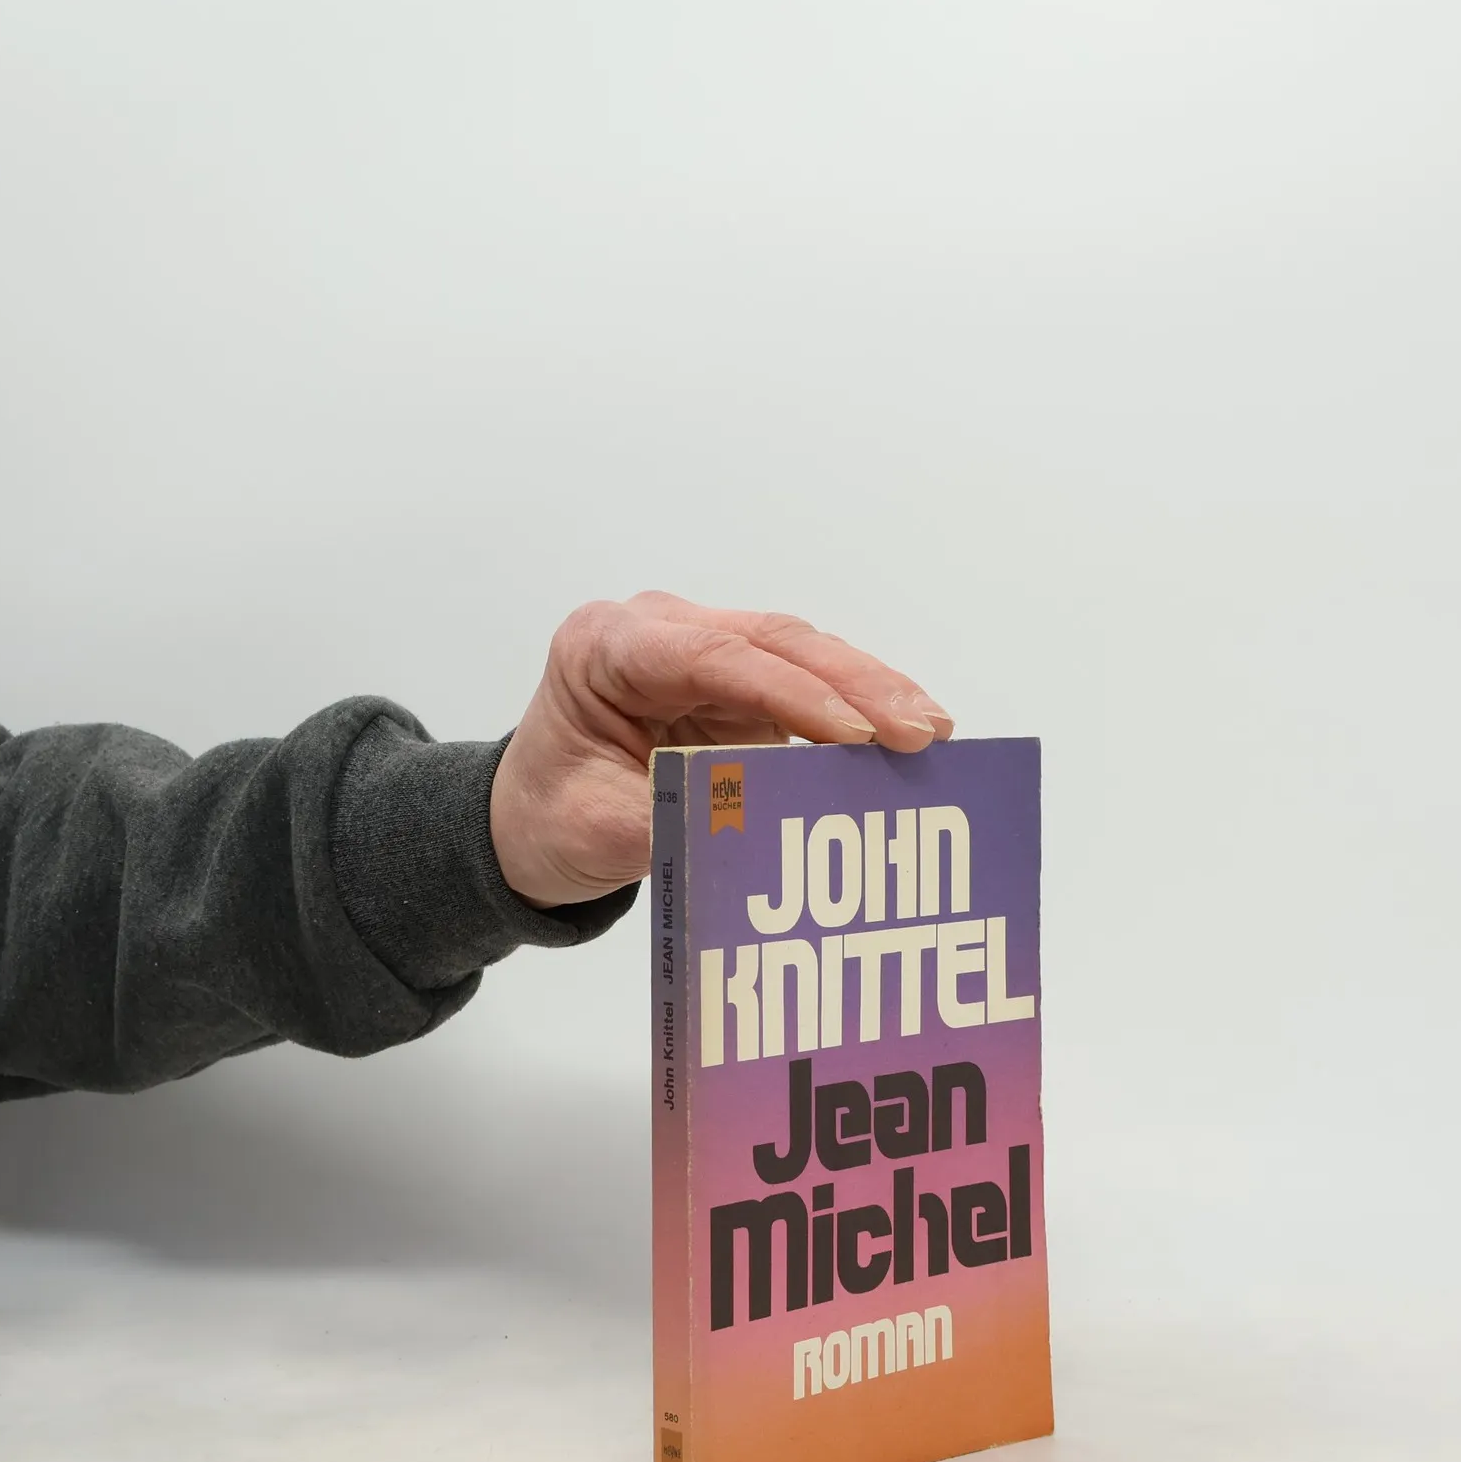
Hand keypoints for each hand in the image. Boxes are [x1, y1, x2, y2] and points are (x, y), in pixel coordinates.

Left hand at [489, 591, 953, 908]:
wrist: (527, 820)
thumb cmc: (550, 818)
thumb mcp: (597, 831)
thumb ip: (677, 817)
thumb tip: (765, 817)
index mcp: (606, 647)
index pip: (713, 655)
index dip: (790, 693)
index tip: (854, 733)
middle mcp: (661, 630)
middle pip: (773, 640)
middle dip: (855, 684)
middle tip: (922, 730)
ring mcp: (706, 648)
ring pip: (803, 654)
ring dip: (872, 692)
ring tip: (933, 732)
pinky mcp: (739, 682)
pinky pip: (809, 684)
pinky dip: (859, 711)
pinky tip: (908, 736)